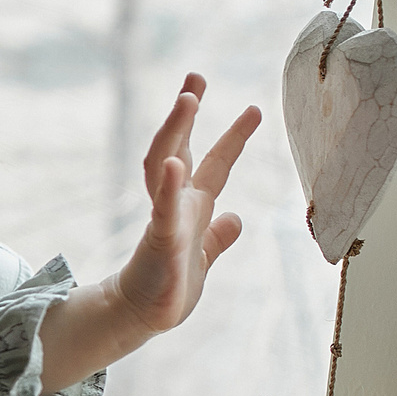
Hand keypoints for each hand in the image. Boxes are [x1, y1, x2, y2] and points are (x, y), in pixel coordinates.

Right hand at [108, 75, 260, 337]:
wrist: (143, 317)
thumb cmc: (170, 287)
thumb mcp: (205, 257)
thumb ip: (219, 236)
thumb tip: (236, 218)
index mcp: (192, 207)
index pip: (214, 163)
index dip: (234, 136)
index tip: (253, 108)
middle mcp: (177, 204)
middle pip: (179, 148)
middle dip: (187, 113)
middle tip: (195, 78)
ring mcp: (166, 219)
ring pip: (165, 165)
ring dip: (175, 131)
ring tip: (186, 100)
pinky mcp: (159, 242)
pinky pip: (162, 209)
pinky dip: (168, 186)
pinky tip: (173, 163)